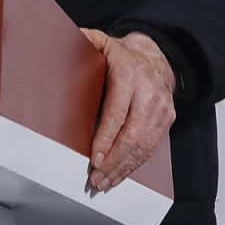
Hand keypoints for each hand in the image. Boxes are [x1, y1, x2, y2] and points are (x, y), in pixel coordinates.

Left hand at [80, 29, 176, 192]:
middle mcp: (148, 92)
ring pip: (144, 145)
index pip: (117, 112)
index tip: (94, 157)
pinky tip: (119, 175)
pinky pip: (152, 147)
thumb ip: (82, 43)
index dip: (106, 137)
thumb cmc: (120, 55)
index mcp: (128, 74)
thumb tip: (58, 42)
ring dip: (123, 167)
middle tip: (95, 178)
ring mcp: (161, 108)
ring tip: (103, 182)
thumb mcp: (100, 42)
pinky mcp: (167, 119)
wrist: (156, 56)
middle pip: (132, 134)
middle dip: (113, 160)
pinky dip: (135, 165)